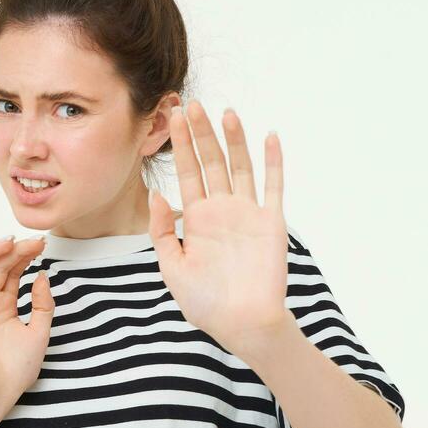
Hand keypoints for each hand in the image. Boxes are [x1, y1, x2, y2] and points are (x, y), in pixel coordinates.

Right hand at [0, 235, 54, 412]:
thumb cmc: (16, 370)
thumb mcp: (40, 334)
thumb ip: (43, 305)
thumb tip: (42, 275)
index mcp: (5, 305)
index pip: (13, 271)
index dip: (25, 256)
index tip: (42, 245)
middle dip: (15, 251)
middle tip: (33, 242)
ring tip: (8, 242)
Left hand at [147, 100, 294, 357]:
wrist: (243, 324)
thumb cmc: (207, 303)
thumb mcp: (172, 267)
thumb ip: (163, 230)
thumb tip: (154, 194)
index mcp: (198, 219)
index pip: (186, 172)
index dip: (179, 145)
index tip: (172, 117)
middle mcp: (223, 210)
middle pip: (211, 162)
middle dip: (201, 133)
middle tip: (191, 103)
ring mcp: (248, 213)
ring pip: (241, 167)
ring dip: (234, 140)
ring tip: (226, 112)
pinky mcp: (271, 222)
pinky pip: (273, 186)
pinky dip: (273, 161)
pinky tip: (269, 136)